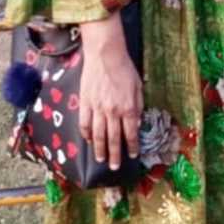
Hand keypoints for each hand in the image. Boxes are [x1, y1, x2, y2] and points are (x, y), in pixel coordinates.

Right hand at [79, 13, 143, 169]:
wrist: (105, 55)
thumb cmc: (125, 69)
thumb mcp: (138, 87)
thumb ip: (138, 106)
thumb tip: (136, 124)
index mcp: (128, 107)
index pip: (130, 133)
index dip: (131, 146)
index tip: (132, 156)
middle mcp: (113, 111)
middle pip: (113, 138)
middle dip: (115, 155)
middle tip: (115, 167)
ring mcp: (97, 108)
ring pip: (97, 135)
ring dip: (99, 149)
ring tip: (101, 160)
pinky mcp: (85, 103)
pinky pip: (84, 123)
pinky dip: (86, 134)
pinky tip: (88, 141)